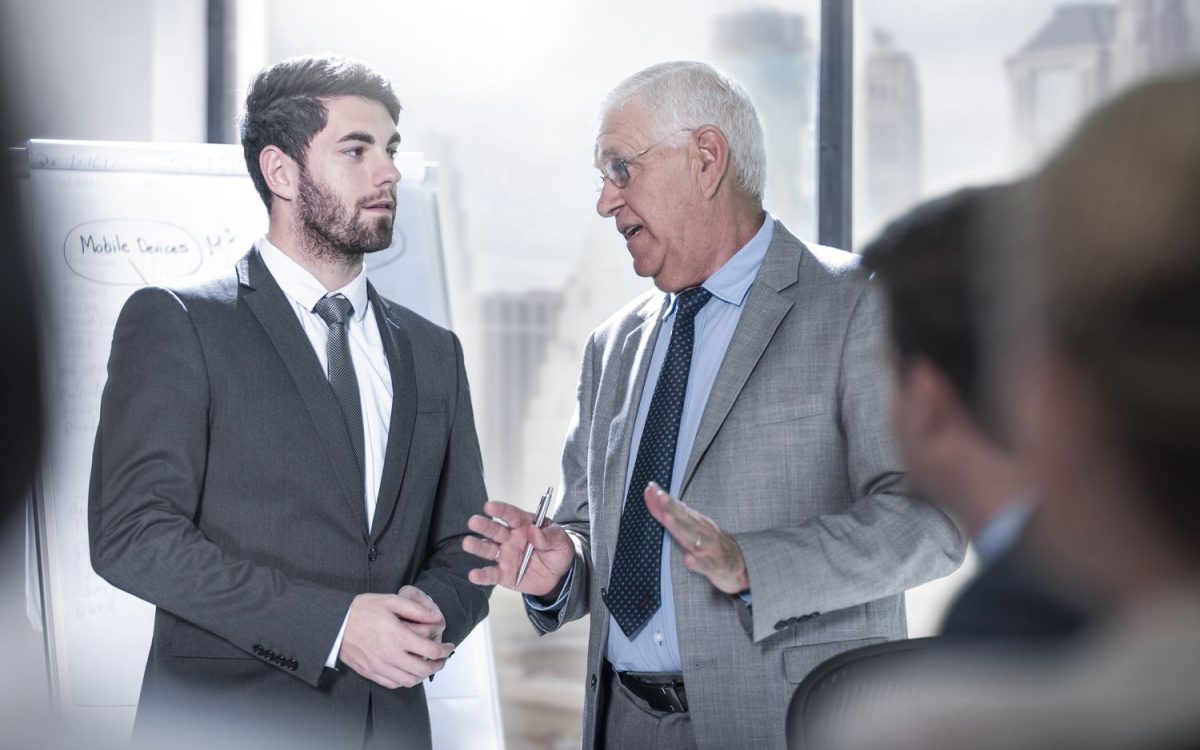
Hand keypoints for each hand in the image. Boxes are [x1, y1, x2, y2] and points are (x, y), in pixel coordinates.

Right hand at [338, 593, 454, 688]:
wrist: (334, 623)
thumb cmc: (361, 610)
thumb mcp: (391, 601)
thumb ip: (416, 610)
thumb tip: (437, 618)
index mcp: (397, 636)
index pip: (430, 651)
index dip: (445, 651)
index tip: (449, 647)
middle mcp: (390, 655)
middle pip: (423, 670)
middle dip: (438, 665)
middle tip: (442, 658)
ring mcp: (379, 667)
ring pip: (409, 680)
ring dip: (423, 675)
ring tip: (428, 665)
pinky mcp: (370, 672)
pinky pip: (394, 683)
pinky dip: (406, 680)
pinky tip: (408, 669)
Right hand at [463, 500, 573, 596]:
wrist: (559, 576)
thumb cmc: (558, 551)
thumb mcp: (562, 540)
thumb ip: (550, 536)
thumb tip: (535, 531)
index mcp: (524, 525)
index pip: (512, 515)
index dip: (501, 510)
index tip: (490, 506)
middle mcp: (511, 538)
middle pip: (495, 530)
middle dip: (484, 525)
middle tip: (473, 521)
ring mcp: (505, 556)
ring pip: (488, 550)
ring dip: (478, 546)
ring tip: (467, 543)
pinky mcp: (504, 574)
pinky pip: (491, 574)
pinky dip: (482, 575)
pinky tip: (473, 575)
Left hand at [644, 482, 749, 594]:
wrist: (740, 565)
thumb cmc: (711, 543)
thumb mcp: (691, 526)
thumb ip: (670, 512)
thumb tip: (652, 493)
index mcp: (696, 522)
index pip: (677, 508)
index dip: (664, 499)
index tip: (651, 487)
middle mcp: (702, 532)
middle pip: (684, 519)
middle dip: (671, 507)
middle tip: (659, 496)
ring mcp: (709, 549)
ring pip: (694, 539)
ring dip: (681, 528)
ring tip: (667, 519)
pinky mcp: (715, 567)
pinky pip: (706, 565)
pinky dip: (697, 563)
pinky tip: (688, 560)